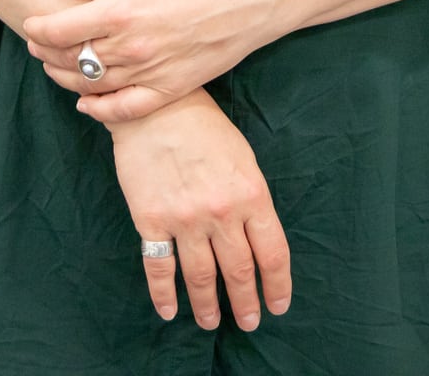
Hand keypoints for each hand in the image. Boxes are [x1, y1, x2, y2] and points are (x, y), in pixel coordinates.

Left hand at [24, 0, 281, 123]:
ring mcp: (148, 73)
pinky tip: (86, 103)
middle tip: (38, 45)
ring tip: (55, 67)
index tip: (31, 25)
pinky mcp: (168, 90)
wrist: (249, 0)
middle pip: (70, 58)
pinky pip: (124, 110)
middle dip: (46, 53)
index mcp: (120, 11)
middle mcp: (130, 47)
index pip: (59, 29)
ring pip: (91, 85)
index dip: (38, 29)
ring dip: (65, 78)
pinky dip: (99, 111)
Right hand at [109, 88, 291, 331]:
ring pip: (201, 277)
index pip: (273, 253)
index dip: (278, 285)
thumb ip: (252, 200)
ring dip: (208, 306)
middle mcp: (221, 213)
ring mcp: (184, 219)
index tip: (278, 305)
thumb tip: (256, 239)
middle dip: (247, 302)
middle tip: (249, 322)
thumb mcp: (244, 158)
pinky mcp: (150, 220)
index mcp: (251, 195)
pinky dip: (164, 295)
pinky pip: (159, 267)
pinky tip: (169, 311)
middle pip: (239, 271)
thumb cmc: (205, 128)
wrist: (156, 107)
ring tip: (211, 322)